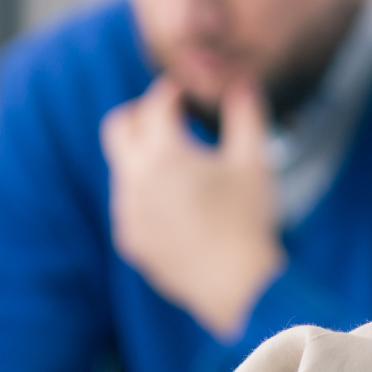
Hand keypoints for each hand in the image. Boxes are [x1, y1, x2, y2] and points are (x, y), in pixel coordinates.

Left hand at [102, 77, 285, 339]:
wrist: (238, 285)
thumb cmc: (249, 219)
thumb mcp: (254, 161)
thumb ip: (246, 115)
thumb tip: (242, 86)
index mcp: (163, 154)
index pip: (154, 106)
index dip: (169, 93)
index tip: (182, 93)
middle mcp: (135, 180)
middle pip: (117, 128)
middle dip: (139, 115)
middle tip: (166, 118)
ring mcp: (127, 212)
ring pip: (123, 170)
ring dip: (144, 158)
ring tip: (181, 166)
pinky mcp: (130, 240)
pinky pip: (128, 205)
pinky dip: (145, 194)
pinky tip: (176, 204)